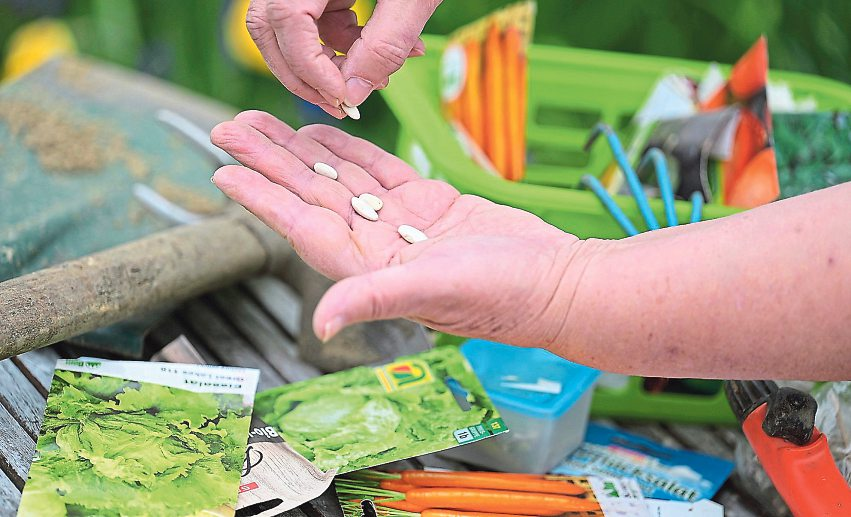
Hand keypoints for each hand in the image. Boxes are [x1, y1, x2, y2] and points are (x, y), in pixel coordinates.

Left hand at [210, 111, 586, 345]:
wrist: (558, 283)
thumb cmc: (505, 297)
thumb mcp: (436, 292)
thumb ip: (374, 299)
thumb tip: (323, 325)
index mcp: (370, 268)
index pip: (302, 227)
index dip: (262, 198)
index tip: (224, 171)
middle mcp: (378, 247)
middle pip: (312, 196)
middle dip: (270, 162)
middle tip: (232, 129)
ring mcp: (403, 224)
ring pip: (341, 180)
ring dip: (303, 152)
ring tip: (267, 125)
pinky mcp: (431, 205)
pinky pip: (381, 172)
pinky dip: (353, 152)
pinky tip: (324, 135)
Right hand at [246, 0, 440, 116]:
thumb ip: (385, 45)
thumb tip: (354, 93)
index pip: (285, 20)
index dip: (309, 67)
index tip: (344, 97)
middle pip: (270, 26)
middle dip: (302, 72)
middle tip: (341, 101)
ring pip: (287, 27)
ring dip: (323, 61)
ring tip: (371, 75)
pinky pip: (312, 18)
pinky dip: (338, 42)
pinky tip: (374, 48)